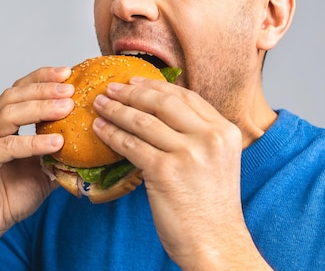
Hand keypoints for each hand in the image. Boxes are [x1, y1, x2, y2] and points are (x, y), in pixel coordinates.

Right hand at [0, 66, 73, 269]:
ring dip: (40, 108)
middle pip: (14, 95)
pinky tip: (55, 143)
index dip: (42, 77)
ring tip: (66, 107)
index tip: (67, 72)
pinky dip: (33, 143)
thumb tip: (92, 143)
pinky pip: (8, 146)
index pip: (20, 89)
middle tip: (70, 88)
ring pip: (9, 113)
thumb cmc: (11, 196)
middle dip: (44, 88)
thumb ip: (61, 153)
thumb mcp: (44, 169)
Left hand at [92, 77, 270, 269]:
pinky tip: (100, 129)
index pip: (186, 97)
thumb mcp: (218, 161)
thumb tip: (163, 115)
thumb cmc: (212, 207)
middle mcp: (210, 137)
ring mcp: (188, 153)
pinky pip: (131, 145)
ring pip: (143, 121)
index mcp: (224, 131)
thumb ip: (199, 135)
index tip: (136, 81)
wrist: (216, 243)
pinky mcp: (166, 171)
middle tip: (111, 88)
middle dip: (132, 93)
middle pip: (163, 102)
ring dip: (116, 110)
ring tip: (99, 105)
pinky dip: (112, 134)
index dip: (156, 86)